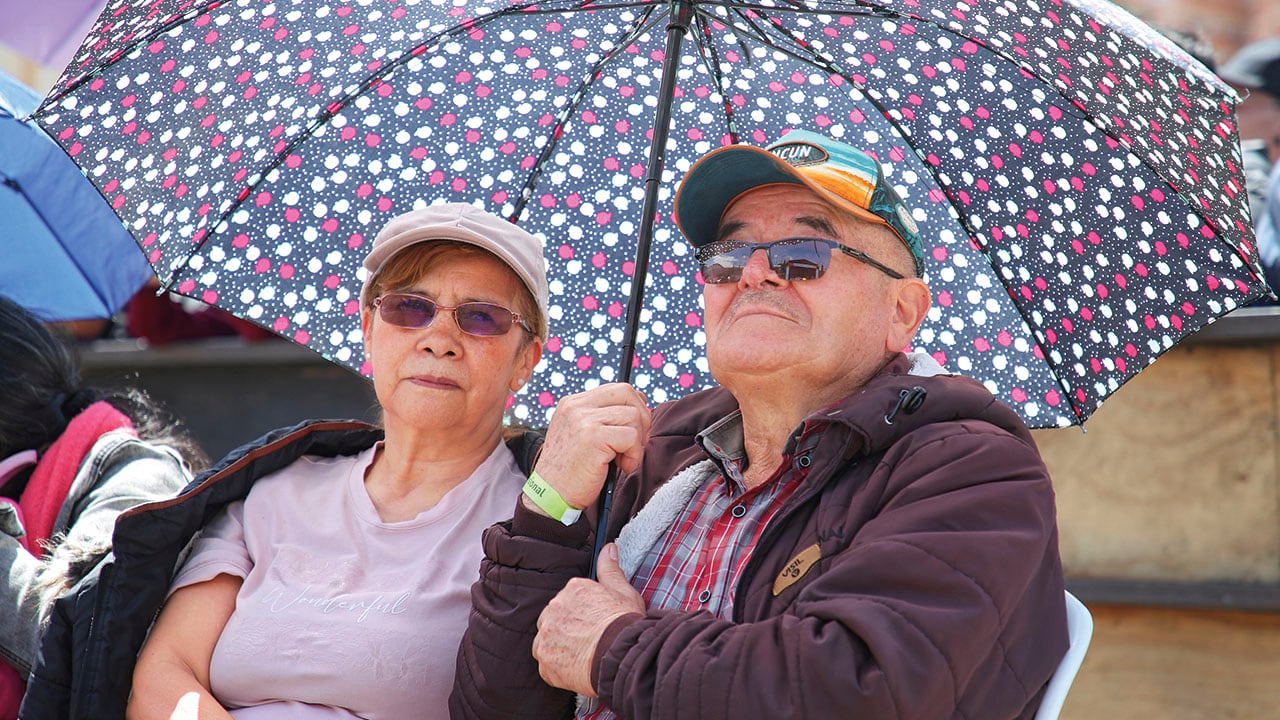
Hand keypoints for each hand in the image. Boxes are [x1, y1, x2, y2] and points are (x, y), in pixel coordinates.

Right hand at [529, 383, 649, 510]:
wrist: (551, 496)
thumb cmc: (571, 471)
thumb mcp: (582, 435)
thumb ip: (602, 419)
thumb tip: (641, 409)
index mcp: (573, 403)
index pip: (616, 389)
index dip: (634, 407)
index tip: (633, 431)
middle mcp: (576, 406)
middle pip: (627, 392)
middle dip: (642, 418)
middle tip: (634, 444)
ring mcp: (583, 419)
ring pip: (633, 416)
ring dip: (636, 443)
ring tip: (621, 460)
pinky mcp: (593, 436)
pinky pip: (631, 436)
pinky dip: (634, 455)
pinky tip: (620, 466)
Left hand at [533, 544, 645, 695]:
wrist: (622, 655)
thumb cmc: (625, 624)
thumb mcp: (623, 591)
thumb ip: (610, 569)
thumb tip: (608, 548)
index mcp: (572, 590)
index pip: (568, 600)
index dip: (579, 614)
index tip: (589, 622)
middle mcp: (554, 609)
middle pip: (553, 618)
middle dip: (565, 628)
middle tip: (585, 640)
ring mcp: (547, 635)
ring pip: (547, 641)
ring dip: (559, 647)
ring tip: (581, 655)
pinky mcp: (545, 660)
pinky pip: (546, 663)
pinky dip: (558, 667)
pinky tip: (575, 668)